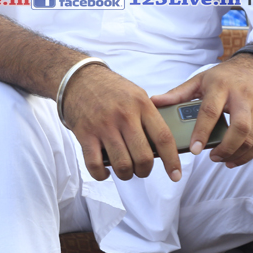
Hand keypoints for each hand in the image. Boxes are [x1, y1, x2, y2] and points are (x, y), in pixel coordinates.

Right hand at [62, 64, 181, 182]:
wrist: (77, 77)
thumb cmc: (109, 88)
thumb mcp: (136, 94)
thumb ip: (149, 116)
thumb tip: (161, 146)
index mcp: (141, 104)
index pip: (163, 138)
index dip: (172, 160)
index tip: (175, 174)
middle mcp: (124, 115)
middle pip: (143, 157)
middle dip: (145, 170)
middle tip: (142, 169)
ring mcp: (103, 126)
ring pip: (122, 165)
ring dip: (126, 174)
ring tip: (125, 170)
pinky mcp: (85, 134)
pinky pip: (95, 164)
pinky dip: (102, 174)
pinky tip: (105, 171)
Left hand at [151, 54, 252, 167]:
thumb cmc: (226, 76)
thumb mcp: (201, 79)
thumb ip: (178, 93)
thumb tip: (154, 102)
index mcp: (221, 86)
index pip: (210, 111)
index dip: (201, 132)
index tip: (193, 149)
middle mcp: (242, 97)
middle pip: (239, 127)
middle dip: (225, 147)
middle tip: (211, 157)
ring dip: (237, 154)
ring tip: (221, 159)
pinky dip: (249, 154)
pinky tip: (235, 159)